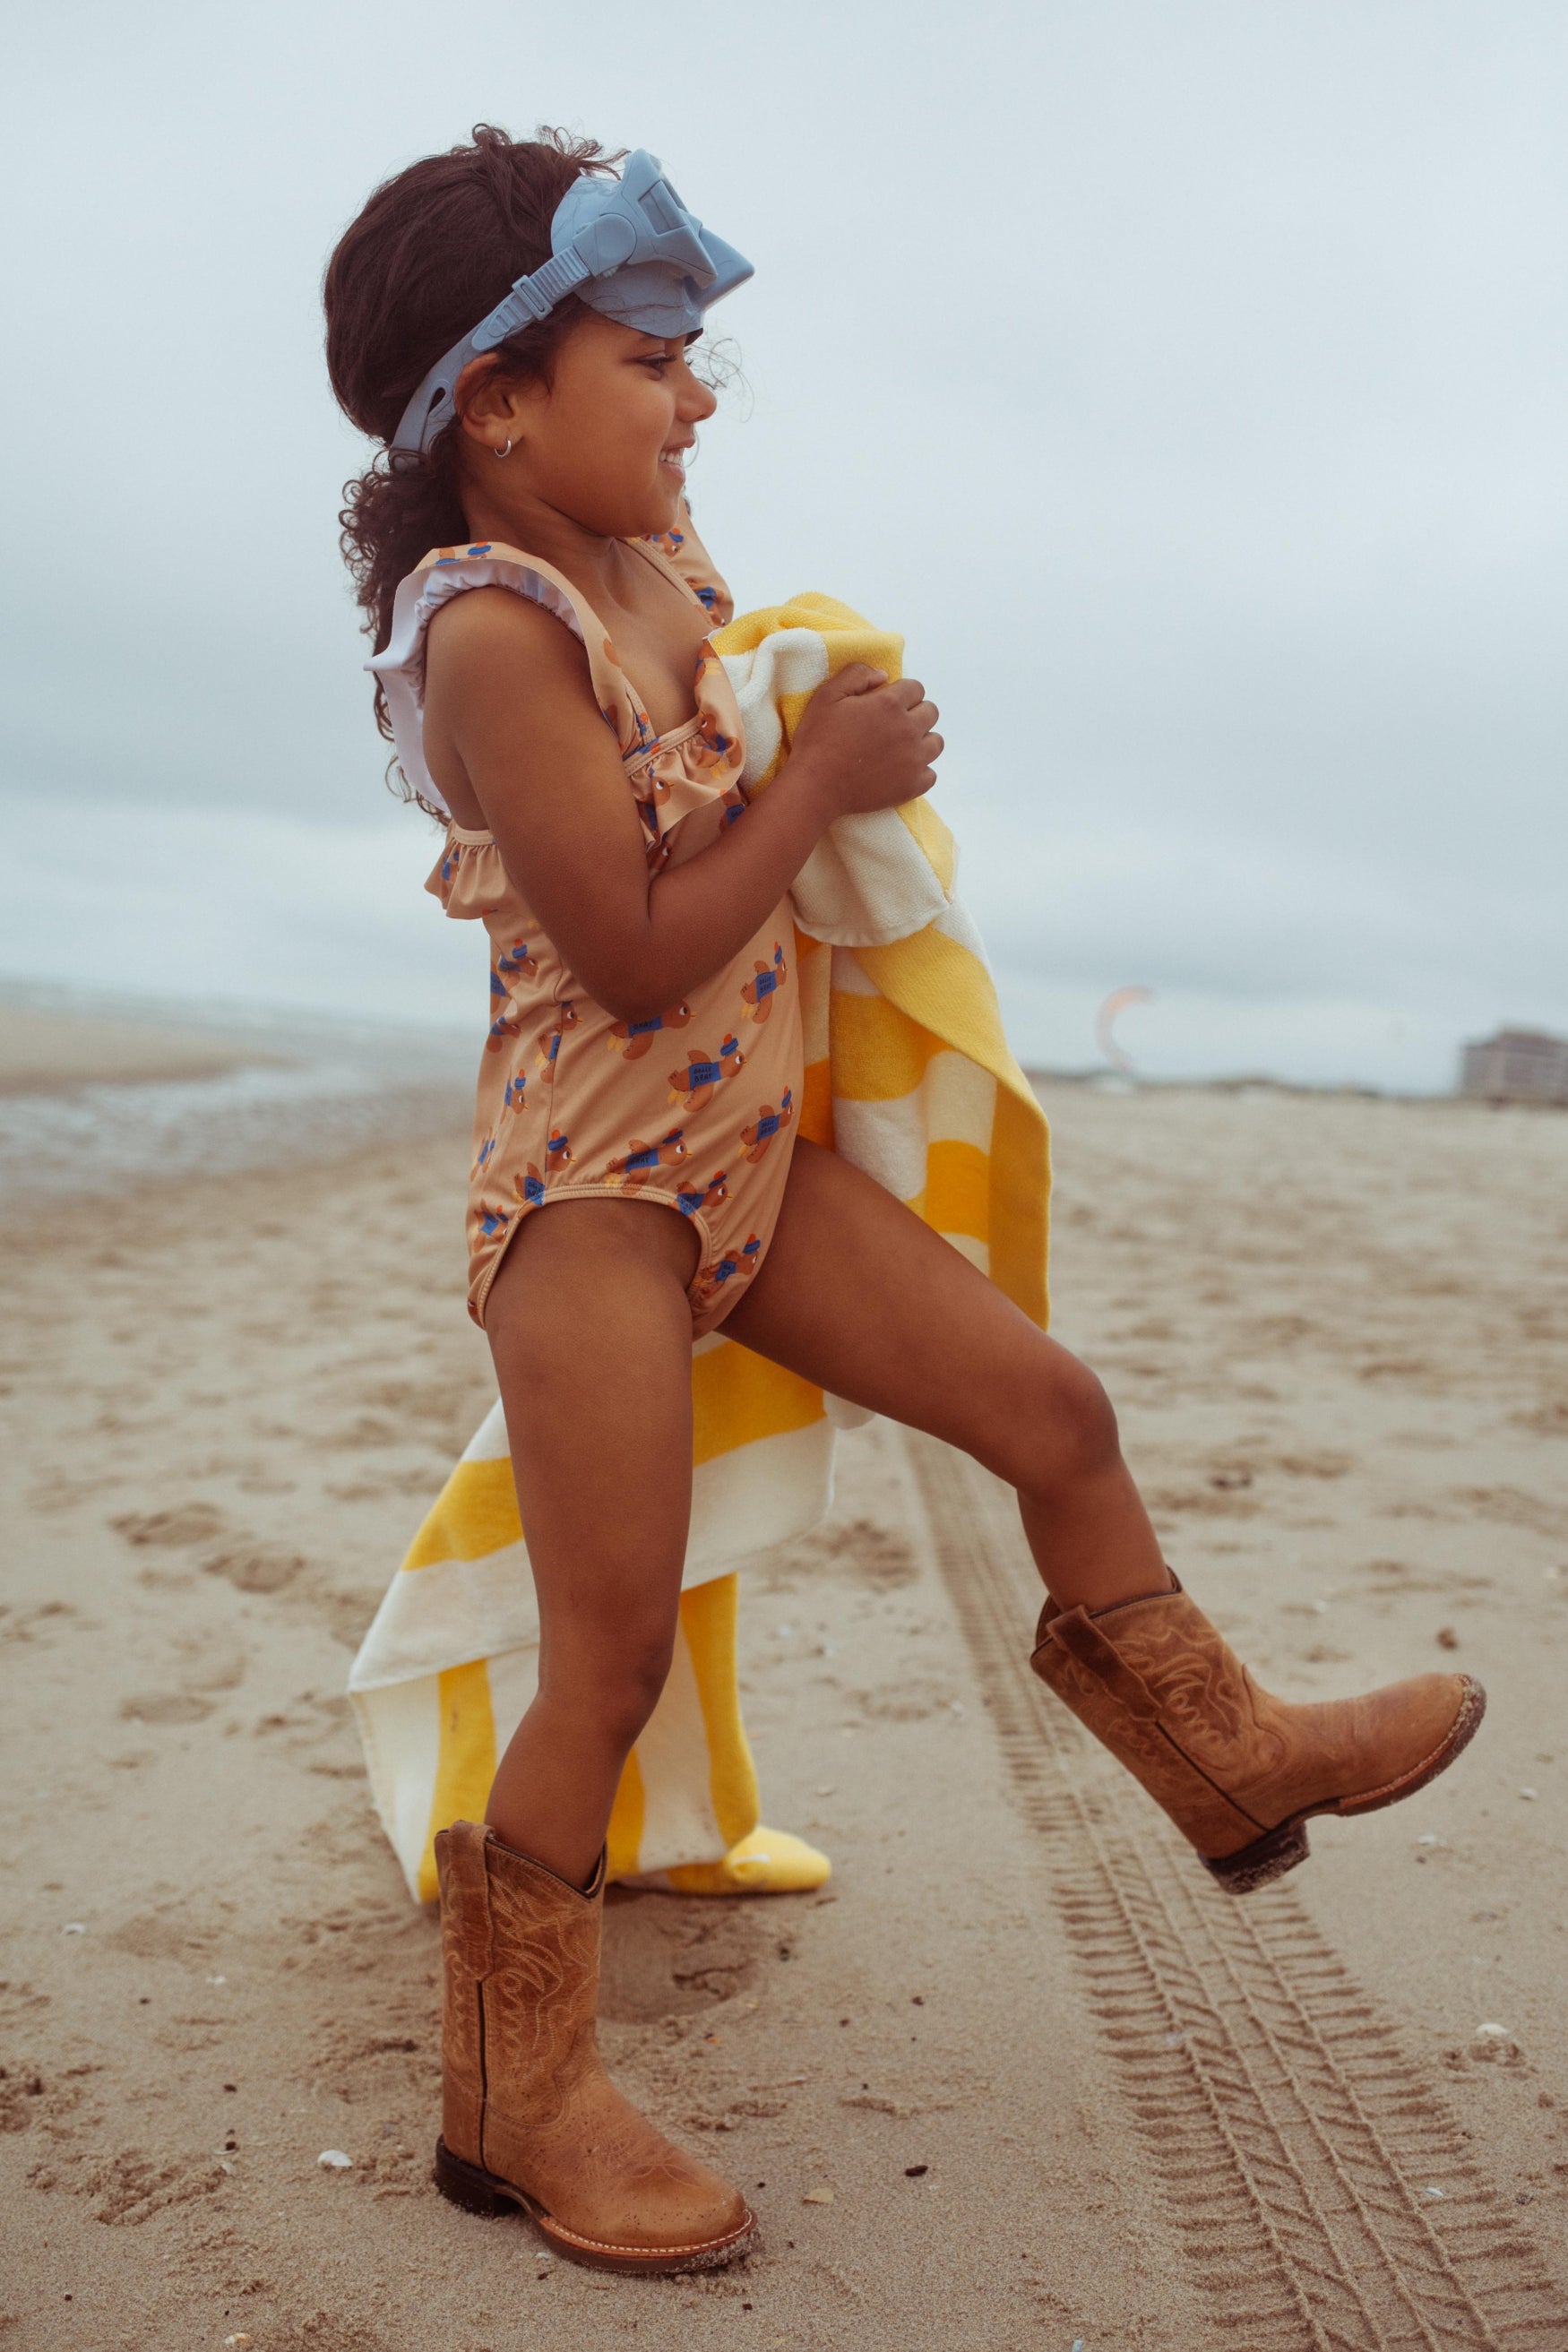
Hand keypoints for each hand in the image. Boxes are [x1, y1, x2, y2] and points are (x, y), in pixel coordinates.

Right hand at [786, 663, 942, 818]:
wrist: (815, 787)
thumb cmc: (818, 740)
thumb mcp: (828, 695)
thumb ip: (856, 675)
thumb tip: (883, 675)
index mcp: (889, 704)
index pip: (916, 688)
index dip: (902, 693)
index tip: (888, 704)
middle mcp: (907, 730)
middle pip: (931, 712)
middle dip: (914, 713)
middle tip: (892, 725)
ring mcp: (913, 760)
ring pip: (936, 742)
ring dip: (922, 741)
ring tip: (900, 747)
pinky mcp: (912, 786)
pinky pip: (931, 774)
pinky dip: (920, 771)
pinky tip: (901, 770)